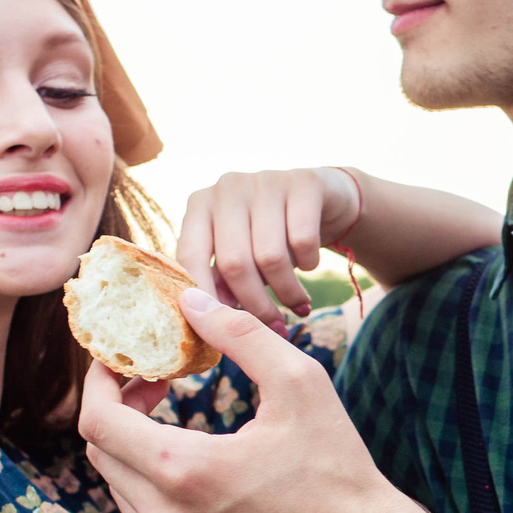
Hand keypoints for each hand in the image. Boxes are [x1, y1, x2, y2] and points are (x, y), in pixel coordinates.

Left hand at [78, 290, 410, 512]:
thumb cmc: (337, 467)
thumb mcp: (300, 383)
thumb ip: (240, 334)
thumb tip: (189, 302)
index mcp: (184, 471)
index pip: (98, 421)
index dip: (100, 382)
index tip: (123, 362)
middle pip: (103, 456)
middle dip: (118, 412)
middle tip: (156, 386)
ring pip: (124, 496)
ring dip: (138, 456)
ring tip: (179, 430)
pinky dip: (162, 500)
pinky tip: (202, 482)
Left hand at [179, 168, 360, 323]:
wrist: (322, 199)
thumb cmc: (272, 236)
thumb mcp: (242, 256)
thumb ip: (221, 283)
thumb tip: (208, 324)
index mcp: (200, 206)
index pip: (189, 257)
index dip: (205, 299)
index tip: (222, 333)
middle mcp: (227, 187)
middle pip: (234, 263)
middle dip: (256, 305)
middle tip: (274, 326)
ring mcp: (265, 180)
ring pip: (270, 257)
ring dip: (287, 292)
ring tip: (298, 305)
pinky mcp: (304, 182)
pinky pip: (303, 240)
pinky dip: (308, 264)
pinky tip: (309, 266)